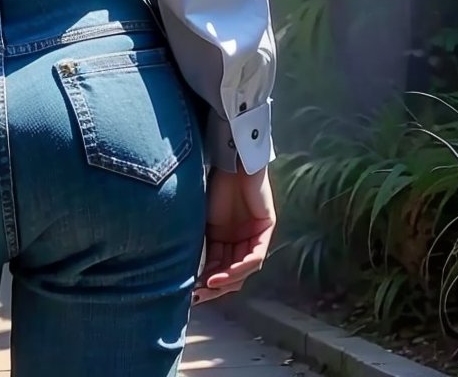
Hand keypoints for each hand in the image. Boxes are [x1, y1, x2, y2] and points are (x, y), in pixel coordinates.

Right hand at [193, 162, 275, 304]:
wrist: (228, 162)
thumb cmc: (212, 187)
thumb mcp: (203, 224)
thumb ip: (203, 248)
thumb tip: (191, 277)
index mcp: (225, 240)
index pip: (219, 269)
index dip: (207, 283)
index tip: (192, 294)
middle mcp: (241, 241)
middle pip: (233, 273)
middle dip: (217, 286)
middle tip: (201, 294)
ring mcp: (255, 235)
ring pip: (245, 268)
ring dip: (228, 278)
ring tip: (212, 283)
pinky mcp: (266, 228)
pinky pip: (256, 255)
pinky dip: (243, 266)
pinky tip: (229, 270)